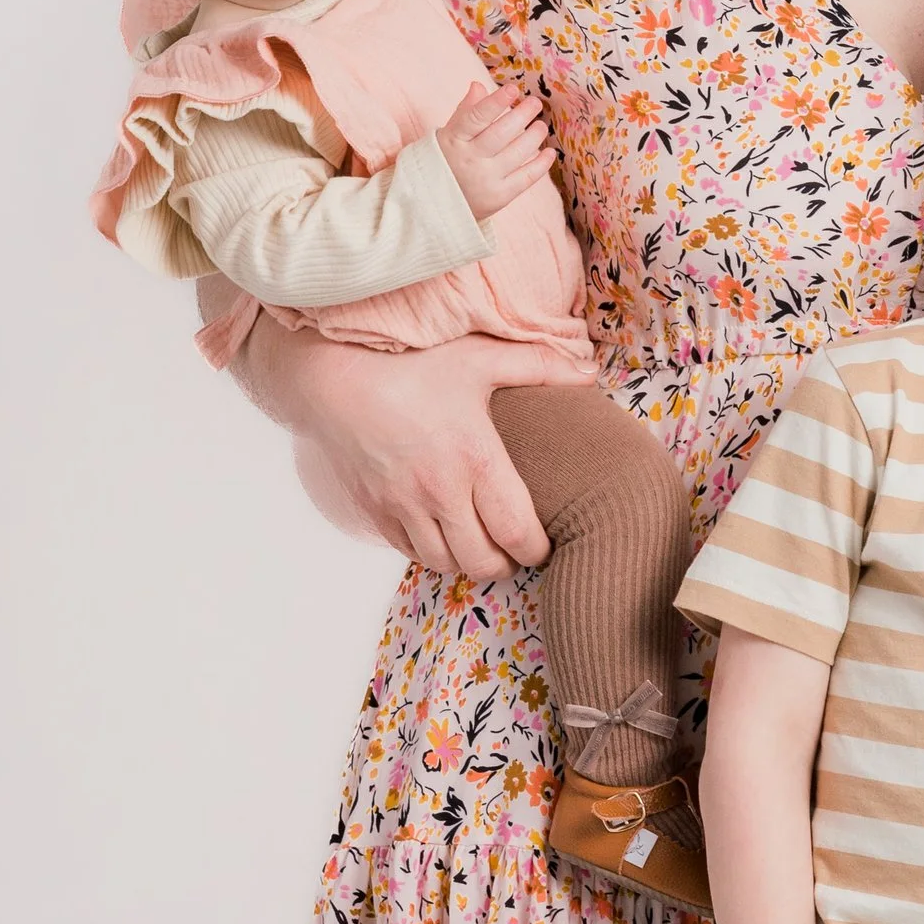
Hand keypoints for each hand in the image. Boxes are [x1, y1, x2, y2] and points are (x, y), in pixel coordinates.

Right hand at [224, 311, 554, 576]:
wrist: (333, 377)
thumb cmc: (414, 365)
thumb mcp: (480, 358)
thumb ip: (538, 365)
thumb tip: (590, 373)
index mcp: (475, 459)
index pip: (518, 532)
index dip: (538, 549)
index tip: (545, 542)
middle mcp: (439, 491)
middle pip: (484, 561)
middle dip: (507, 564)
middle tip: (517, 550)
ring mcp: (403, 506)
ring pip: (446, 564)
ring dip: (469, 562)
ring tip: (482, 545)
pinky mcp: (374, 512)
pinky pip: (410, 554)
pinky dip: (432, 553)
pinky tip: (443, 533)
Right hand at [439, 82, 553, 221]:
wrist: (434, 205)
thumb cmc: (445, 161)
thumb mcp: (448, 135)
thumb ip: (465, 112)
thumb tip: (478, 85)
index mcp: (454, 140)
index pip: (475, 118)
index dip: (495, 102)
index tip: (513, 89)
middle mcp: (468, 159)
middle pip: (500, 134)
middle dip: (521, 115)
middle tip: (535, 103)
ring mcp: (484, 179)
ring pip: (517, 153)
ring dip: (534, 136)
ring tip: (540, 126)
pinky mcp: (498, 197)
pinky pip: (525, 178)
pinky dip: (541, 164)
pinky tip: (548, 152)